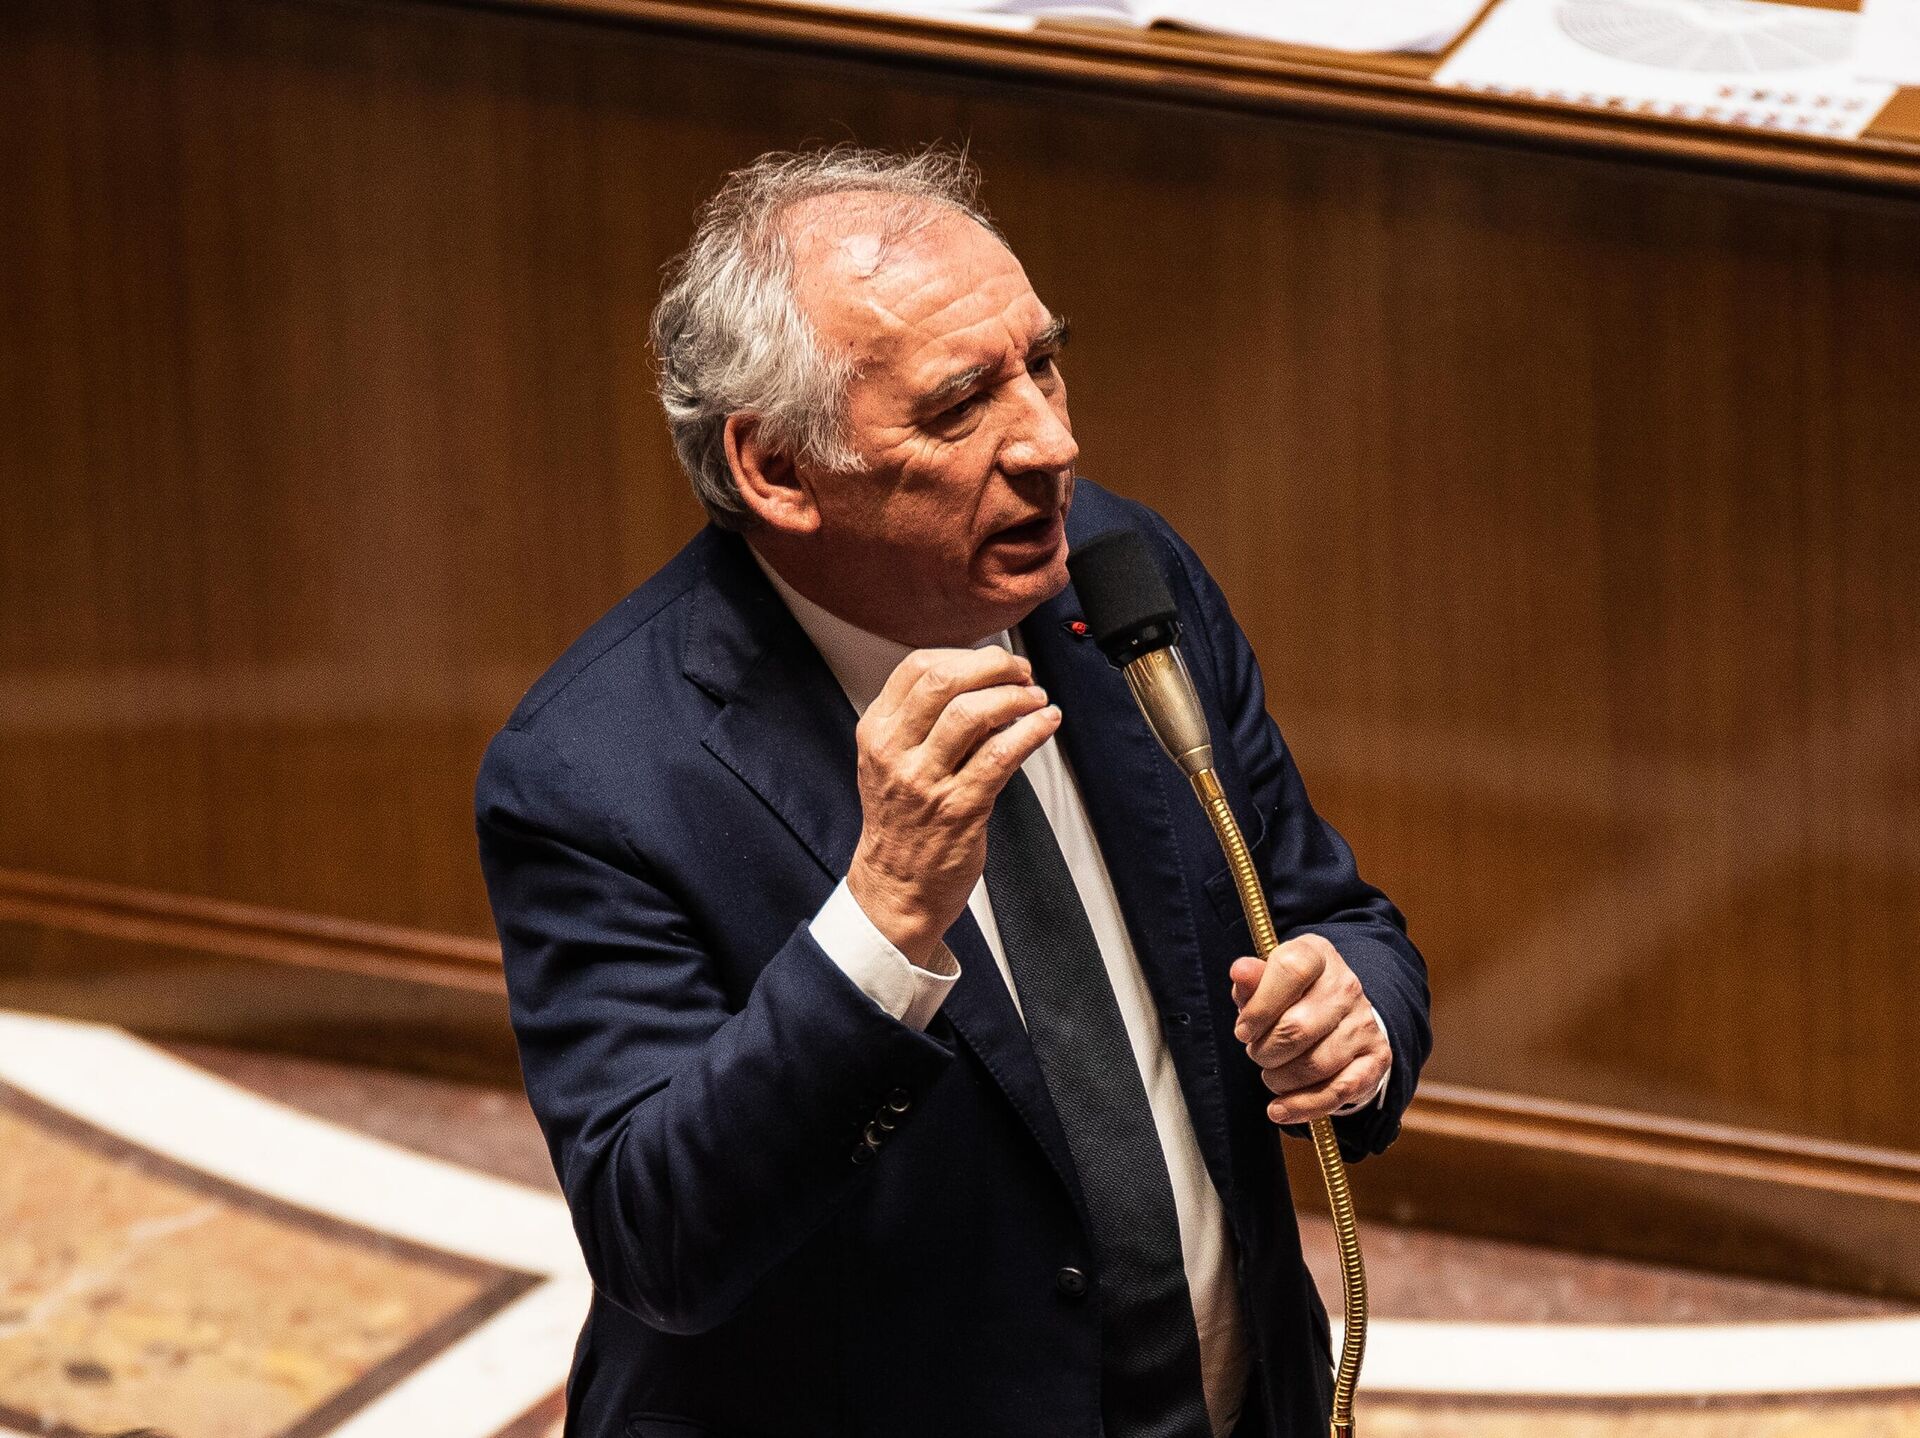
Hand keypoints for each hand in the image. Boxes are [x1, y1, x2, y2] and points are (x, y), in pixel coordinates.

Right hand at [847, 647, 1060, 966]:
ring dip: (1014, 697)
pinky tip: (1045, 723)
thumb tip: (983, 683)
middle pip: (944, 680)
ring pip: (972, 713)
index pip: (916, 667)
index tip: (992, 661)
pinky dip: (1030, 731)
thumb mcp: (892, 762)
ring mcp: (926, 781)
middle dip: (992, 666)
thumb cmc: (902, 824)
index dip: (964, 654)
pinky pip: (1000, 756)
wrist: (896, 887)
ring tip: (1035, 698)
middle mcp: (896, 752)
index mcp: (877, 733)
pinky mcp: (959, 808)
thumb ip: (925, 723)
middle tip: (1020, 672)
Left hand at [1229, 935, 1388, 1125]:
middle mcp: (1347, 985)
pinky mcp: (1377, 1058)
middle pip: (1297, 1028)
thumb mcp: (1266, 982)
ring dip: (1280, 1079)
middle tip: (1257, 1053)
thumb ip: (1251, 981)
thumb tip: (1240, 970)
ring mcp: (1365, 1022)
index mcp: (1317, 955)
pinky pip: (1338, 1092)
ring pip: (1315, 1064)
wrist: (1337, 1015)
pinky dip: (1302, 1107)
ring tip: (1272, 1073)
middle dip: (1265, 1051)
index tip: (1243, 1031)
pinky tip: (1279, 1109)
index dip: (1260, 1007)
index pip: (1291, 970)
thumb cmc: (1289, 998)